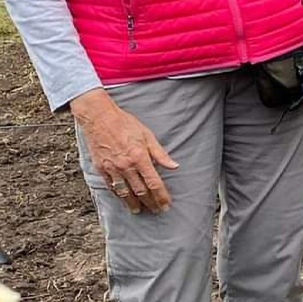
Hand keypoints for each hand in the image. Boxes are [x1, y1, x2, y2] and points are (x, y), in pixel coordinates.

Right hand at [69, 89, 177, 213]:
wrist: (100, 119)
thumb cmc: (126, 124)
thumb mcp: (148, 135)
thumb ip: (160, 153)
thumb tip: (174, 166)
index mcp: (140, 157)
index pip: (153, 183)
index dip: (161, 196)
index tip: (166, 204)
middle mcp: (126, 166)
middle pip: (140, 191)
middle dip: (150, 202)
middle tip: (157, 210)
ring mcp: (112, 168)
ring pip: (125, 192)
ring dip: (133, 204)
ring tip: (140, 211)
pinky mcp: (101, 169)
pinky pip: (111, 186)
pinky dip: (119, 195)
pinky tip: (123, 199)